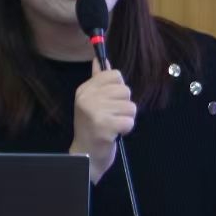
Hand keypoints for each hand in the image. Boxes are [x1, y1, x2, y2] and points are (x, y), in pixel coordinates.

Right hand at [70, 58, 137, 182]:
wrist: (85, 156)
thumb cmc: (92, 127)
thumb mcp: (91, 101)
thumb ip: (98, 80)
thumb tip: (101, 59)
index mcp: (85, 89)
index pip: (114, 74)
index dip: (118, 88)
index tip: (110, 101)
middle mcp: (88, 98)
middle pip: (125, 90)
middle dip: (124, 106)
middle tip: (111, 116)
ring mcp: (95, 112)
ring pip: (130, 106)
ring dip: (126, 118)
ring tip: (113, 125)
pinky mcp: (104, 127)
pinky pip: (130, 121)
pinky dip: (126, 129)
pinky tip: (115, 133)